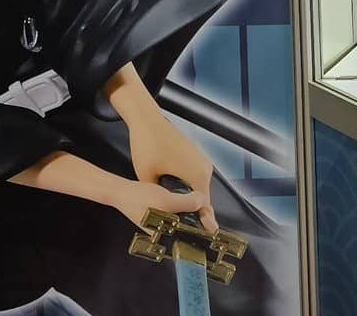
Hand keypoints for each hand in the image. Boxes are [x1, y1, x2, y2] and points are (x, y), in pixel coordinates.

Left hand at [127, 116, 216, 231]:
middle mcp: (204, 167)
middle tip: (187, 229)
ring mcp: (200, 160)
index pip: (204, 205)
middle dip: (194, 211)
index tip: (208, 235)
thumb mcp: (149, 179)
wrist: (148, 120)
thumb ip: (160, 198)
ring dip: (189, 199)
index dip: (204, 221)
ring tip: (180, 215)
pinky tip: (174, 194)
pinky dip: (187, 187)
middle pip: (202, 196)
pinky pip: (194, 177)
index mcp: (197, 175)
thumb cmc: (148, 148)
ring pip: (197, 187)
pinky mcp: (194, 155)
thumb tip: (164, 213)